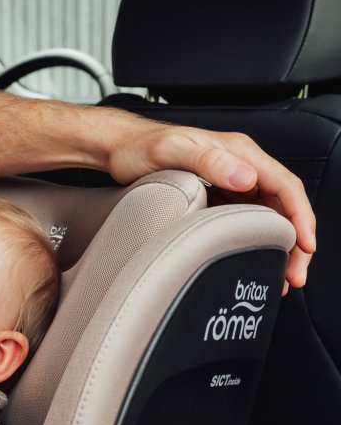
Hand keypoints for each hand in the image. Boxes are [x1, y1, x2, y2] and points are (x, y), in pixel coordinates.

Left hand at [107, 124, 314, 293]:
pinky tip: (255, 259)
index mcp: (239, 153)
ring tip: (280, 276)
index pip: (285, 186)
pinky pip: (247, 218)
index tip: (305, 246)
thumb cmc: (141, 148)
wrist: (119, 149)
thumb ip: (209, 162)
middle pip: (283, 205)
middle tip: (294, 275)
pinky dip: (256, 240)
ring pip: (268, 215)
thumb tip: (246, 178)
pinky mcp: (218, 193)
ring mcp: (230, 180)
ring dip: (279, 244)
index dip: (300, 217)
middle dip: (295, 241)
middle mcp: (240, 165)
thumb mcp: (172, 152)